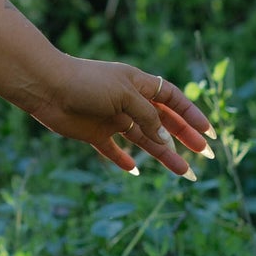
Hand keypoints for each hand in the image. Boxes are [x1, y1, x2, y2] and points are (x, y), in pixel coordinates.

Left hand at [26, 58, 215, 179]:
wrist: (46, 87)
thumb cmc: (85, 82)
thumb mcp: (124, 95)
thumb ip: (147, 116)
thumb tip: (164, 139)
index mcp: (138, 84)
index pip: (172, 99)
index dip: (191, 114)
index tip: (208, 132)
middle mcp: (127, 102)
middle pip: (163, 122)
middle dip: (185, 137)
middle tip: (205, 154)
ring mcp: (112, 119)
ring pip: (144, 140)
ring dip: (165, 155)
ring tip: (185, 172)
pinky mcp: (94, 134)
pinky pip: (113, 150)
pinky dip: (123, 160)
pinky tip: (135, 170)